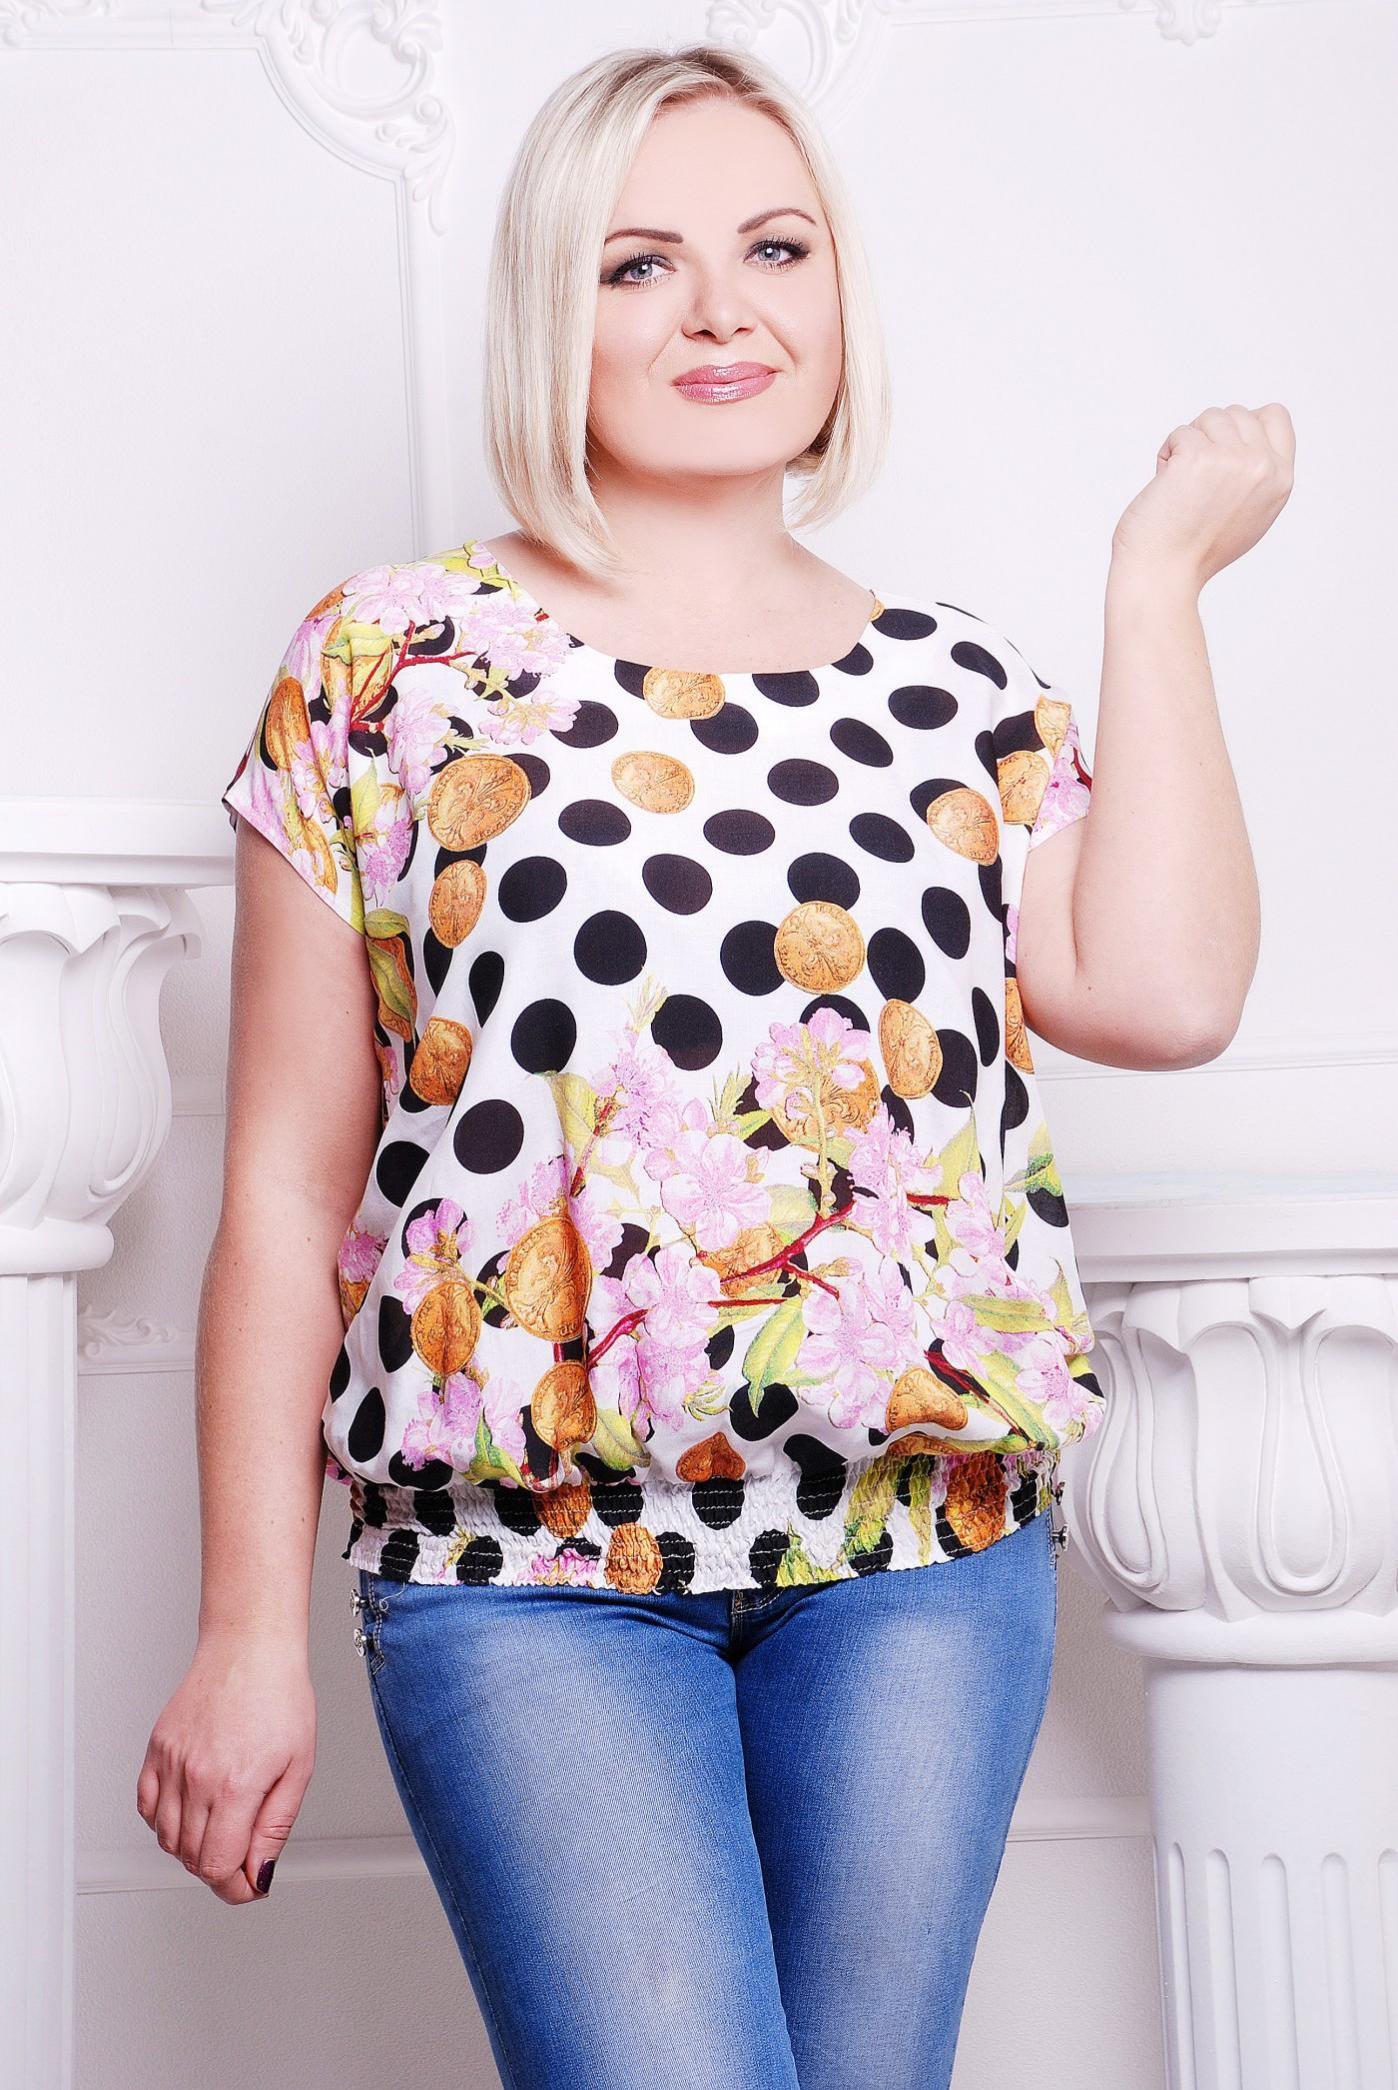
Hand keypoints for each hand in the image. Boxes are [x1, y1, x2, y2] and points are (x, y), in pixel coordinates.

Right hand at [136, 1631, 315, 1904]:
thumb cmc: (280, 1697)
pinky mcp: (156, 1750)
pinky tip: (191, 1809)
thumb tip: (259, 1874)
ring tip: (222, 1827)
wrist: (250, 1648)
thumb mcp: (298, 1768)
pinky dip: (163, 1821)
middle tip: (244, 1856)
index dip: (236, 1888)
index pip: (218, 1866)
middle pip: (192, 1858)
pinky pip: (146, 1807)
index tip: (251, 1886)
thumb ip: (274, 1828)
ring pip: (166, 1838)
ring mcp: (171, 1763)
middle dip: (220, 1869)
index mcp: (236, 1786)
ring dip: (192, 1847)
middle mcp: (197, 1778)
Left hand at [1110, 402, 1294, 590]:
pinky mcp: (1200, 457)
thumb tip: (1248, 435)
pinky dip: (1166, 455)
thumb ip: (1257, 475)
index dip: (1245, 423)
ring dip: (1187, 444)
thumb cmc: (1196, 551)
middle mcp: (1263, 467)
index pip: (1275, 416)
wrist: (1163, 575)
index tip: (1222, 449)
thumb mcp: (1249, 513)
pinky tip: (1165, 487)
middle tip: (1195, 479)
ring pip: (1209, 418)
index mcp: (1281, 480)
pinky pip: (1180, 433)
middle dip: (1210, 437)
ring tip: (1180, 483)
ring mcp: (1233, 460)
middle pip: (1237, 414)